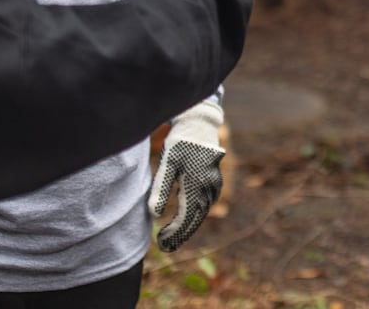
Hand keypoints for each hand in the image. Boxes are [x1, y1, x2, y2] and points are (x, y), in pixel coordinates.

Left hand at [148, 99, 225, 251]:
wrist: (198, 123)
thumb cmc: (180, 141)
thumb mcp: (167, 162)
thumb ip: (160, 188)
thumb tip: (154, 215)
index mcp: (197, 184)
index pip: (186, 217)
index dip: (174, 232)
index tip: (161, 241)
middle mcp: (209, 187)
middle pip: (196, 218)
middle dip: (181, 234)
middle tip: (165, 246)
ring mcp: (214, 183)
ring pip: (202, 212)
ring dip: (188, 226)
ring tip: (173, 237)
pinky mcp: (214, 180)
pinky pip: (206, 203)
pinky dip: (195, 214)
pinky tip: (185, 218)